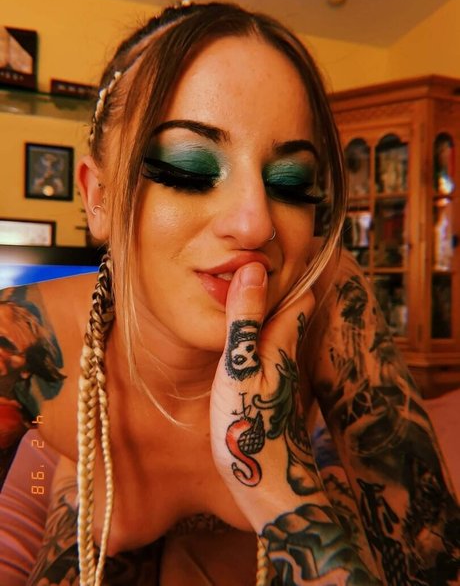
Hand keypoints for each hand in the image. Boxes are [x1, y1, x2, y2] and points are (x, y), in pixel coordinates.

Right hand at [210, 262, 317, 528]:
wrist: (267, 480)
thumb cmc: (249, 424)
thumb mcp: (238, 367)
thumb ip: (245, 320)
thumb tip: (253, 268)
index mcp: (283, 339)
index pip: (300, 291)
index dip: (292, 266)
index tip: (275, 243)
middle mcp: (288, 351)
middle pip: (292, 306)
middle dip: (278, 282)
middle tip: (255, 256)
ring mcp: (282, 371)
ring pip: (281, 326)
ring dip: (268, 304)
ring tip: (245, 283)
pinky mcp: (272, 387)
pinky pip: (270, 346)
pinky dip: (259, 329)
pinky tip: (242, 331)